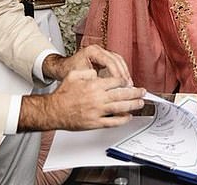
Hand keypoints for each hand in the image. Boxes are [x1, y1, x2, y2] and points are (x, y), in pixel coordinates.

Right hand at [22, 69, 145, 130]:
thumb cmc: (63, 94)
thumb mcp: (74, 75)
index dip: (124, 81)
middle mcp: (97, 98)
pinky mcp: (95, 123)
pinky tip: (128, 117)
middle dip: (134, 93)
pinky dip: (122, 120)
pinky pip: (112, 122)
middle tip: (142, 92)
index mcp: (94, 85)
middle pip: (122, 94)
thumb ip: (88, 72)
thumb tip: (98, 73)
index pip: (115, 81)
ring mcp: (97, 111)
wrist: (54, 111)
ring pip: (120, 108)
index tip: (129, 82)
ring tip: (140, 103)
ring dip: (132, 106)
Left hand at [43, 44, 132, 85]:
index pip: (109, 61)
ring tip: (128, 84)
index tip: (121, 84)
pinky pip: (117, 63)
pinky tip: (123, 81)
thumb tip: (106, 87)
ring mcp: (102, 52)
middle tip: (128, 85)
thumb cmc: (68, 71)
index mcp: (92, 51)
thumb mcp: (79, 76)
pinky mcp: (104, 57)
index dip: (117, 74)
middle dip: (123, 73)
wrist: (62, 68)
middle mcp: (98, 49)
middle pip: (117, 59)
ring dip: (124, 73)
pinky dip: (121, 72)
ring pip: (119, 60)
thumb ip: (92, 80)